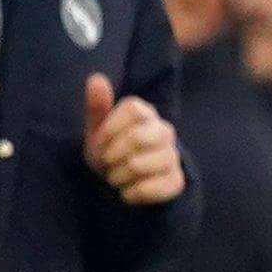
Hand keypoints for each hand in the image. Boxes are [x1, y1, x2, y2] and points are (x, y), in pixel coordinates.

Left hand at [83, 75, 183, 205]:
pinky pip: (147, 189)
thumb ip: (97, 105)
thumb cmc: (109, 149)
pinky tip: (128, 190)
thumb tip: (96, 78)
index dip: (110, 128)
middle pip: (136, 137)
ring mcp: (172, 156)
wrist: (124, 182)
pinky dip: (129, 193)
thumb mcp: (97, 128)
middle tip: (108, 162)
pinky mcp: (175, 181)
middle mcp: (164, 131)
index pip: (132, 109)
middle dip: (111, 155)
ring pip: (137, 165)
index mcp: (145, 114)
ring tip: (117, 176)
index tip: (101, 141)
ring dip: (117, 176)